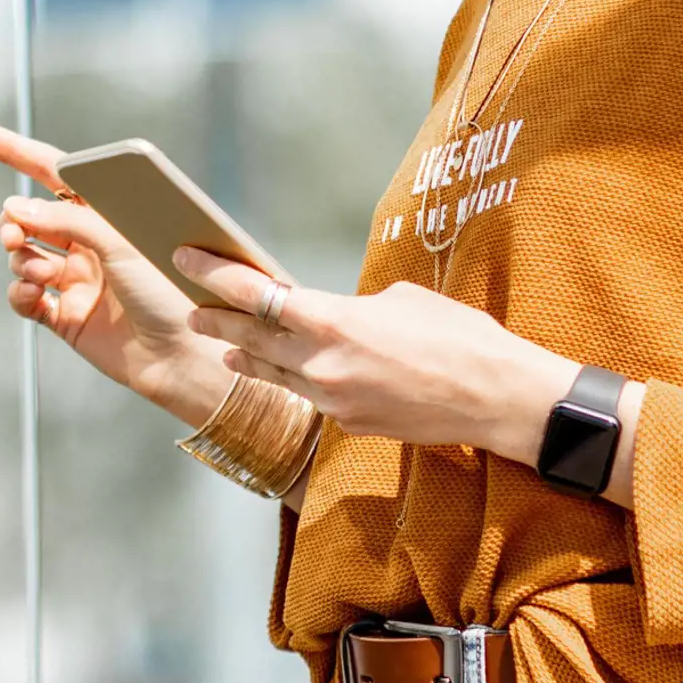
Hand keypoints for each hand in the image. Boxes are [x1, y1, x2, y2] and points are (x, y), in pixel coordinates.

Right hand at [0, 122, 239, 430]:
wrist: (183, 356)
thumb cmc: (172, 292)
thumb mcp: (123, 243)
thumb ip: (69, 220)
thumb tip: (15, 207)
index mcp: (107, 214)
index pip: (53, 171)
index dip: (13, 151)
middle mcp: (89, 244)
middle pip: (29, 217)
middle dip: (12, 221)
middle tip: (14, 233)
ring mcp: (76, 280)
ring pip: (24, 256)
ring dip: (21, 259)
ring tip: (38, 274)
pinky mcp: (66, 317)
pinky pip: (24, 298)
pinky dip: (19, 294)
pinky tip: (30, 296)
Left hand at [176, 247, 635, 498]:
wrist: (498, 398)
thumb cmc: (458, 336)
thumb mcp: (400, 300)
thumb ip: (350, 307)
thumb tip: (328, 314)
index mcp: (334, 321)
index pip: (255, 293)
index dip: (213, 274)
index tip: (184, 257)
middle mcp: (322, 365)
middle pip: (250, 337)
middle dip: (217, 318)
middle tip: (189, 304)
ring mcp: (333, 401)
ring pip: (273, 373)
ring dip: (246, 354)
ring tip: (224, 341)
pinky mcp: (349, 425)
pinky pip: (310, 396)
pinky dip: (293, 379)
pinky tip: (282, 370)